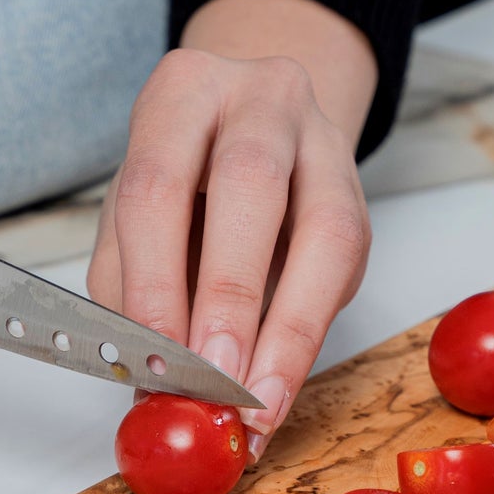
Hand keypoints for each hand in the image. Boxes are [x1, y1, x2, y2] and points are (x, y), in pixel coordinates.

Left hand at [88, 0, 376, 455]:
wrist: (255, 129)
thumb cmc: (182, 180)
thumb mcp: (136, 215)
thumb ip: (134, 286)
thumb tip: (153, 383)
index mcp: (182, 94)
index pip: (158, 186)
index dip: (156, 281)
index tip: (158, 362)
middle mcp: (259, 97)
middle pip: (248, 185)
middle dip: (231, 296)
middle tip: (217, 377)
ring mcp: (322, 136)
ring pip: (322, 227)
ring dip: (287, 328)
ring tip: (259, 400)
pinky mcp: (359, 189)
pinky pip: (344, 265)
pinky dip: (307, 332)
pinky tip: (281, 379)